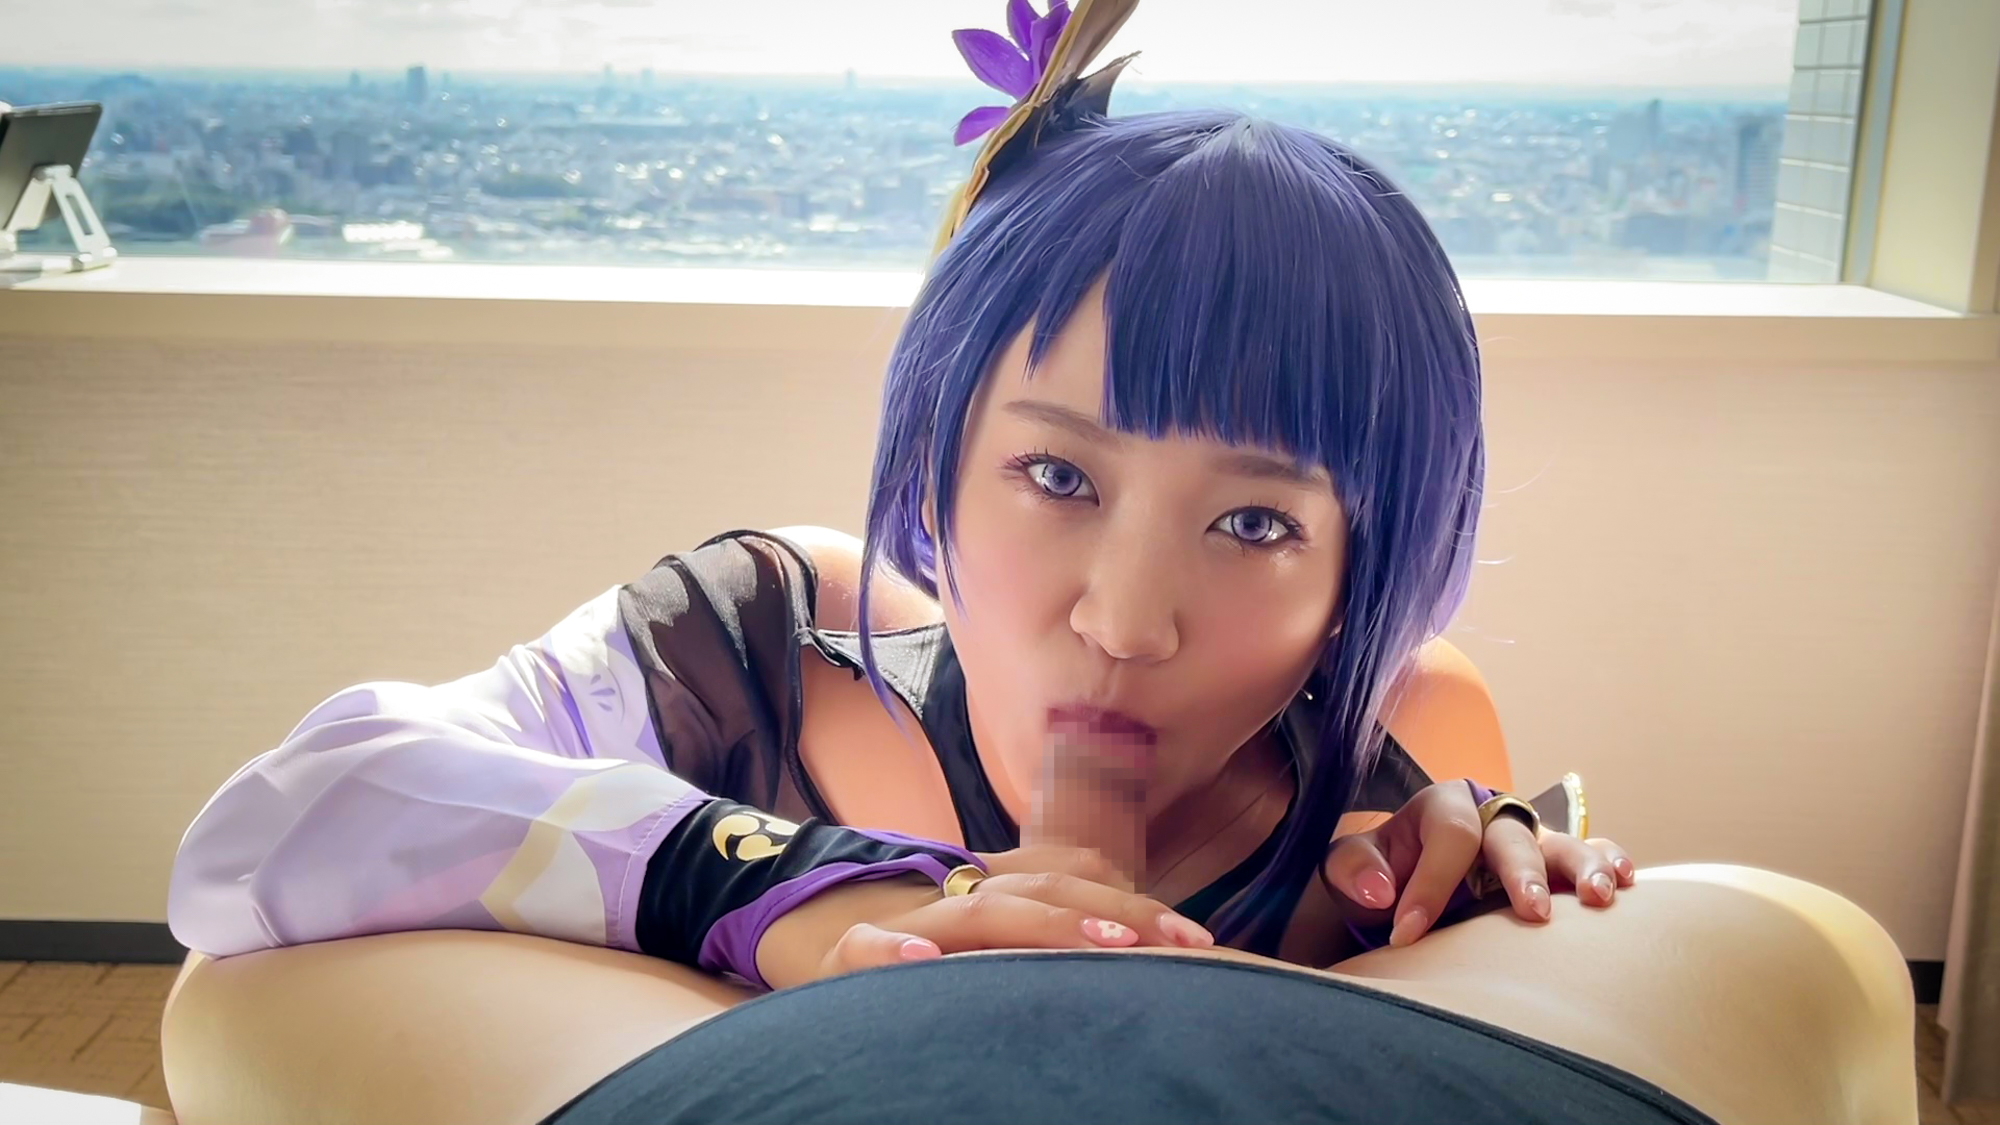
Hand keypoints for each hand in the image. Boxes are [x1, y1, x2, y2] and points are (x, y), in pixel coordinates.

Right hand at [754, 845, 1214, 990]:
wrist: (808, 940)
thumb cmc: (928, 974)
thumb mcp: (997, 951)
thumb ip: (1050, 942)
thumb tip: (1145, 950)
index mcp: (991, 890)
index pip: (1071, 880)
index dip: (1134, 902)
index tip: (1198, 940)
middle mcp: (952, 896)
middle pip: (1041, 889)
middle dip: (1112, 913)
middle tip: (1177, 945)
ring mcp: (902, 928)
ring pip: (974, 912)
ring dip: (1041, 925)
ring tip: (1100, 945)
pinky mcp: (845, 964)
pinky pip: (866, 950)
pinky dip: (893, 954)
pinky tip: (925, 963)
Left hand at [1320, 780, 1635, 947]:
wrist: (1410, 884)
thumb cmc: (1383, 874)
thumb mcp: (1353, 867)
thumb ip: (1354, 868)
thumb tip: (1380, 890)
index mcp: (1444, 808)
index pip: (1449, 837)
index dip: (1430, 884)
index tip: (1407, 934)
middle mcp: (1493, 817)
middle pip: (1512, 836)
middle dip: (1522, 872)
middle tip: (1532, 912)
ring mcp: (1531, 841)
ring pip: (1563, 844)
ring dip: (1584, 868)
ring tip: (1600, 897)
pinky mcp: (1556, 865)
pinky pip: (1593, 853)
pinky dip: (1612, 864)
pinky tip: (1629, 884)